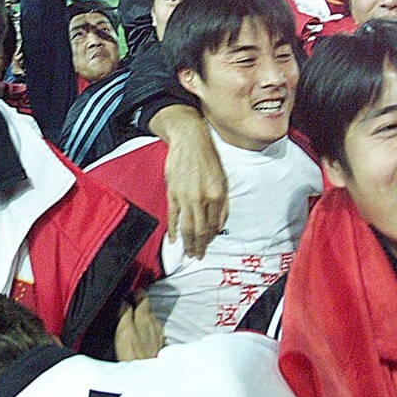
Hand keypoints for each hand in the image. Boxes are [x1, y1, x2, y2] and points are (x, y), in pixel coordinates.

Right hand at [115, 291, 163, 360]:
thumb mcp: (124, 331)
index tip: (133, 290)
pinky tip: (145, 337)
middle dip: (142, 305)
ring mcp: (158, 338)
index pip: (143, 299)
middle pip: (148, 310)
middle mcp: (155, 325)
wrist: (146, 379)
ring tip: (137, 318)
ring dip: (146, 319)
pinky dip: (149, 332)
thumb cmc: (133, 355)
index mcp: (145, 318)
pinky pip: (155, 335)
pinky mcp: (159, 350)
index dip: (138, 293)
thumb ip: (125, 314)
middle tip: (133, 301)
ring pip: (153, 322)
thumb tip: (124, 301)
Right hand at [151, 104, 227, 258]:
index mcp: (216, 195)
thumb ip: (222, 204)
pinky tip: (173, 239)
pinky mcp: (172, 192)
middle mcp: (201, 198)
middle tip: (197, 256)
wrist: (190, 140)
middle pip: (199, 230)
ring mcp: (185, 197)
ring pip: (187, 226)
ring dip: (187, 242)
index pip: (213, 225)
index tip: (206, 247)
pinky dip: (172, 229)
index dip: (209, 239)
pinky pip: (172, 215)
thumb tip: (219, 225)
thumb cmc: (208, 158)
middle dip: (198, 246)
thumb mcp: (223, 180)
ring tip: (187, 253)